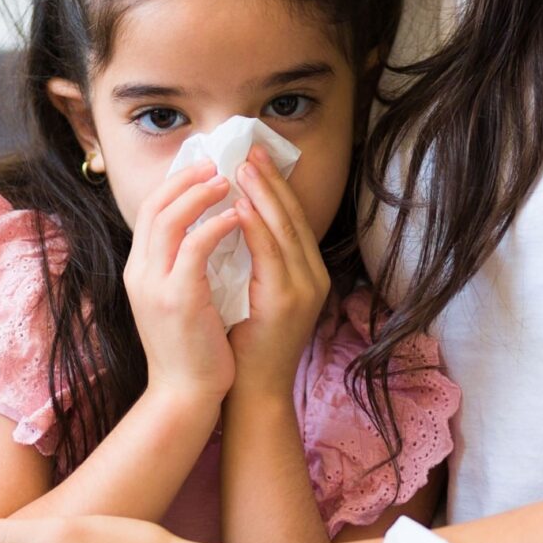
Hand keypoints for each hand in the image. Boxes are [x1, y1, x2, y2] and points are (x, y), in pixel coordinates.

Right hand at [123, 158, 239, 408]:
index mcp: (140, 271)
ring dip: (201, 194)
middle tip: (219, 164)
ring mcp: (155, 286)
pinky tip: (237, 217)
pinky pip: (194, 248)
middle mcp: (140, 273)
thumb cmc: (192, 349)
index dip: (176, 185)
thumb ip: (182, 267)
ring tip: (230, 181)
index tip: (205, 169)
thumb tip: (205, 233)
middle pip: (155, 206)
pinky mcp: (177, 299)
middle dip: (187, 179)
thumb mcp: (178, 299)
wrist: (186, 394)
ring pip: (170, 220)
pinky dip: (215, 226)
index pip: (150, 212)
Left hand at [225, 145, 331, 397]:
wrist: (253, 393)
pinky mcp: (287, 300)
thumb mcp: (252, 294)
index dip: (273, 186)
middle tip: (249, 149)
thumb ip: (251, 260)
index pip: (291, 219)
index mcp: (305, 273)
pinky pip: (271, 254)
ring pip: (285, 229)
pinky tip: (240, 206)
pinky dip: (256, 227)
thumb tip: (229, 220)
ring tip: (243, 166)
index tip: (252, 157)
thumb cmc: (245, 346)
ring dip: (263, 194)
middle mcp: (312, 276)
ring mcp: (304, 288)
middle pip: (293, 216)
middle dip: (270, 180)